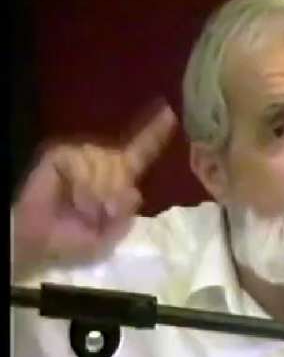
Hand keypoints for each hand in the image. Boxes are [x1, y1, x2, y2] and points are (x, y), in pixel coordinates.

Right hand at [12, 99, 177, 269]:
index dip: (155, 133)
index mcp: (118, 177)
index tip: (170, 112)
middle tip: (100, 213)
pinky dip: (82, 184)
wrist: (40, 244)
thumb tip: (132, 190)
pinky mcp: (61, 154)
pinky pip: (83, 161)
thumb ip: (126, 215)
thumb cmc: (74, 241)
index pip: (141, 153)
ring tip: (82, 207)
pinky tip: (73, 197)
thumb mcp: (109, 237)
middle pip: (126, 163)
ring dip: (97, 190)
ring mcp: (81, 155)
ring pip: (107, 161)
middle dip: (115, 191)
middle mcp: (102, 160)